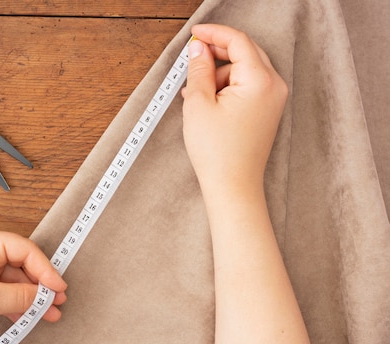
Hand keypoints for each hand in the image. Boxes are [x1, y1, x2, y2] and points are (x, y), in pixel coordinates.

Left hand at [0, 226, 67, 336]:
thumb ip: (19, 297)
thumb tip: (45, 296)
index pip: (26, 250)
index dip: (46, 270)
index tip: (60, 290)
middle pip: (21, 263)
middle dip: (40, 285)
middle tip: (58, 304)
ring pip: (13, 278)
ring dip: (29, 297)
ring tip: (48, 315)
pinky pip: (1, 288)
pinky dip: (13, 301)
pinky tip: (26, 316)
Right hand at [181, 24, 287, 197]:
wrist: (233, 186)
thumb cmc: (218, 152)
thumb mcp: (198, 103)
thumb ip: (199, 69)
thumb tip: (198, 49)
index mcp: (260, 80)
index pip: (238, 41)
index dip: (214, 33)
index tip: (196, 34)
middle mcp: (273, 86)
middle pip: (245, 52)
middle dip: (217, 52)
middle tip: (193, 56)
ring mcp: (273, 99)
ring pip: (244, 70)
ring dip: (219, 74)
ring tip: (195, 94)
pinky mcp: (267, 111)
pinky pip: (247, 86)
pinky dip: (227, 87)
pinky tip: (208, 101)